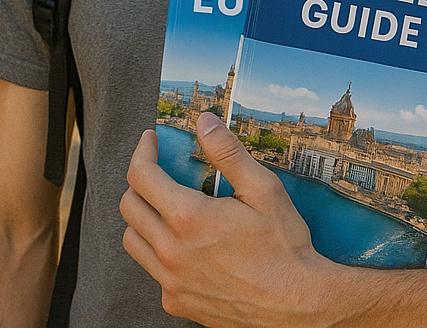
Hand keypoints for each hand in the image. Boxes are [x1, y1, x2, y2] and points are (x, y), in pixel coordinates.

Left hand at [119, 112, 336, 326]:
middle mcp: (171, 251)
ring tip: (165, 207)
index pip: (141, 175)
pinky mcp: (177, 302)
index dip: (143, 151)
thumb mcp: (263, 190)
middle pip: (129, 206)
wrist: (297, 305)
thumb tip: (204, 122)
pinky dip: (159, 252)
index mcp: (188, 218)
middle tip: (158, 171)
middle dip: (139, 180)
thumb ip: (228, 153)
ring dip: (142, 218)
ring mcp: (171, 281)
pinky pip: (152, 271)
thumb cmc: (284, 248)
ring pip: (132, 241)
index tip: (151, 140)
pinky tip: (184, 246)